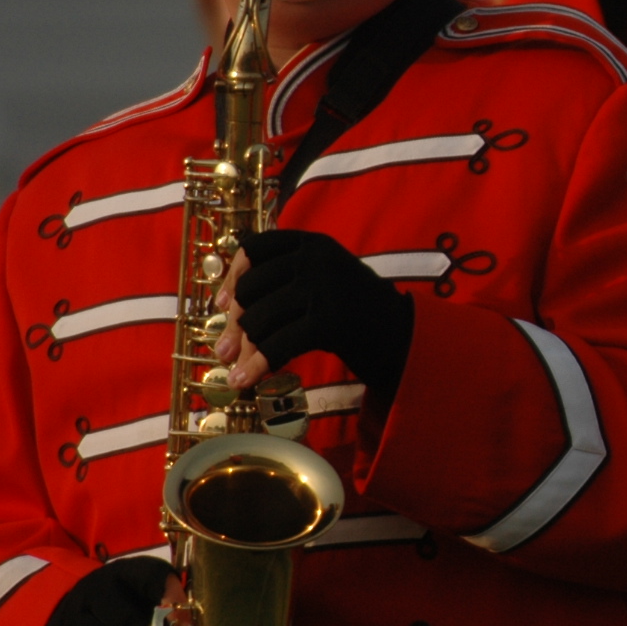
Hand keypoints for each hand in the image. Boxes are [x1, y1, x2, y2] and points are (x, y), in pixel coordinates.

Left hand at [215, 229, 414, 401]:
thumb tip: (226, 308)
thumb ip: (285, 279)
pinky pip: (278, 344)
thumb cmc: (358, 311)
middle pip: (252, 289)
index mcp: (313, 243)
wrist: (405, 336)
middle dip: (237, 324)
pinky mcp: (329, 321)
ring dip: (245, 350)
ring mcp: (323, 288)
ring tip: (237, 372)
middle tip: (226, 350)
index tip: (221, 305)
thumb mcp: (325, 278)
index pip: (256, 248)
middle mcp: (316, 259)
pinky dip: (258, 365)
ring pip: (260, 319)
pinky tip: (246, 381)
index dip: (233, 276)